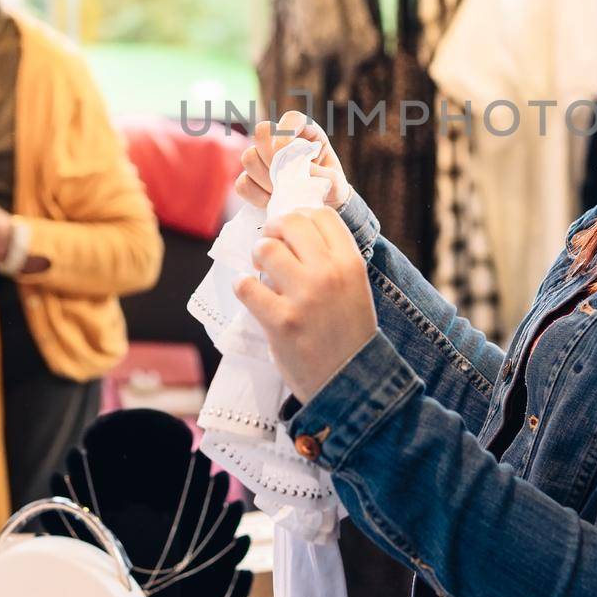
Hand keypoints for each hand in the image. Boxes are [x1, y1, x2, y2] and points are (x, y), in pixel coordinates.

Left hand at [233, 206, 377, 402]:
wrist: (348, 381)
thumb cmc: (347, 330)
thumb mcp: (354, 286)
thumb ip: (330, 257)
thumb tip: (292, 227)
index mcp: (350, 263)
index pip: (320, 215)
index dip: (300, 216)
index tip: (290, 231)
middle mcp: (329, 274)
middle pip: (291, 222)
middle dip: (273, 230)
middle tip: (270, 246)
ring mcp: (304, 297)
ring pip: (266, 249)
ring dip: (258, 256)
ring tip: (261, 271)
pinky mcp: (281, 321)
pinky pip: (246, 286)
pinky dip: (243, 287)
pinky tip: (251, 294)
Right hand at [235, 110, 351, 209]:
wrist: (321, 204)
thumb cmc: (329, 186)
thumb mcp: (334, 181)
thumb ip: (321, 175)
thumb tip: (299, 175)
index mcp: (306, 132)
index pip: (291, 119)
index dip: (288, 131)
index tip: (294, 152)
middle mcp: (280, 140)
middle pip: (262, 132)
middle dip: (273, 156)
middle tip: (289, 175)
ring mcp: (262, 158)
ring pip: (249, 158)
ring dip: (266, 178)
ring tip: (284, 190)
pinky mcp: (251, 178)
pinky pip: (242, 183)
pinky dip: (256, 194)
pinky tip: (272, 200)